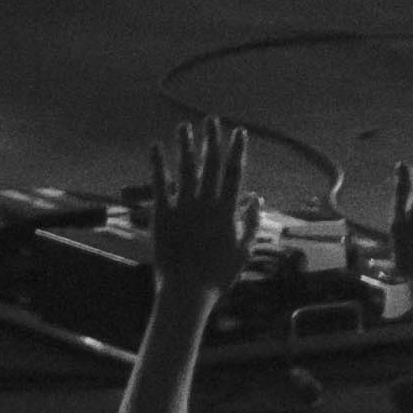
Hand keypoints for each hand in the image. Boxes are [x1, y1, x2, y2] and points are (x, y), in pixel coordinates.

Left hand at [144, 117, 254, 317]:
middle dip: (212, 139)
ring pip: (185, 169)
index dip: (237, 150)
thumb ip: (252, 223)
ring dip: (185, 145)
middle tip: (211, 120)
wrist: (186, 292)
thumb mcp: (243, 251)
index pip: (234, 173)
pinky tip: (155, 147)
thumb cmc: (218, 275)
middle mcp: (205, 203)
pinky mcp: (162, 215)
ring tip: (184, 126)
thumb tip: (257, 198)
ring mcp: (183, 207)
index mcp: (226, 210)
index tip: (239, 131)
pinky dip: (157, 164)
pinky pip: (159, 185)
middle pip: (210, 164)